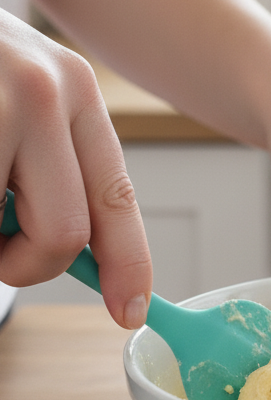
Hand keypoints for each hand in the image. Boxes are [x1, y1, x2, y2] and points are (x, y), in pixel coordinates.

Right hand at [0, 10, 151, 327]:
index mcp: (71, 89)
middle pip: (62, 236)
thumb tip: (74, 251)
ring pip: (2, 237)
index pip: (115, 195)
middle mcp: (42, 93)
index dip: (127, 263)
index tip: (129, 310)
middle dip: (22, 264)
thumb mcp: (15, 91)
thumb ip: (45, 163)